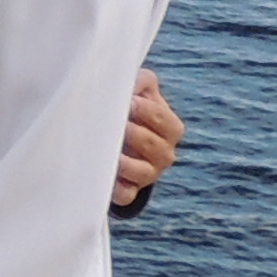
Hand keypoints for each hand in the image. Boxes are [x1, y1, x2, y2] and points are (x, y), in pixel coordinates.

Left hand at [113, 64, 180, 212]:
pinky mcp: (131, 191)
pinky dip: (115, 188)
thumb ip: (141, 82)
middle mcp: (165, 153)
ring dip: (124, 161)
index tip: (126, 102)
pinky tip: (105, 178)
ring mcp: (149, 174)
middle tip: (115, 124)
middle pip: (152, 144)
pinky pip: (125, 194)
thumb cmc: (133, 112)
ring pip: (140, 171)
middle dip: (132, 133)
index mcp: (171, 128)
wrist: (125, 145)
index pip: (162, 119)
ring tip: (108, 151)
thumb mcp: (142, 93)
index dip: (144, 109)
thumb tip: (132, 82)